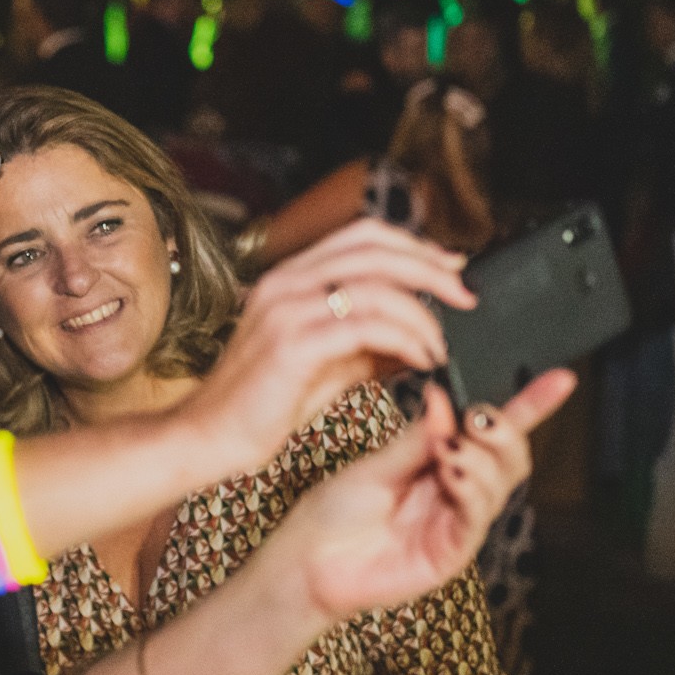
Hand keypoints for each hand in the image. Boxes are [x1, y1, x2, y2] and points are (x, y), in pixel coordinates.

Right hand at [185, 219, 476, 470]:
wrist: (208, 438)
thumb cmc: (260, 407)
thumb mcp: (328, 366)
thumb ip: (369, 344)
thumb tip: (421, 334)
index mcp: (290, 279)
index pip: (362, 236)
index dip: (414, 245)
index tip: (453, 266)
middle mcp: (284, 283)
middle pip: (375, 250)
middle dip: (431, 270)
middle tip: (466, 296)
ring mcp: (284, 310)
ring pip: (374, 286)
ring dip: (422, 314)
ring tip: (441, 345)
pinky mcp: (290, 344)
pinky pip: (365, 327)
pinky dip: (404, 339)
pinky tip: (420, 360)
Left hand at [267, 369, 575, 626]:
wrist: (310, 560)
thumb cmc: (335, 513)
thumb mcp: (376, 463)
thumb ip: (418, 437)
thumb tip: (445, 398)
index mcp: (441, 461)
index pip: (494, 431)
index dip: (532, 406)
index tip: (560, 379)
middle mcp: (457, 490)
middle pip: (511, 457)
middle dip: (503, 430)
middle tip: (476, 417)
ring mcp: (458, 522)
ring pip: (500, 483)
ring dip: (481, 458)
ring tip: (449, 450)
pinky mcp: (452, 551)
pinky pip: (478, 516)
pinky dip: (471, 488)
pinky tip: (452, 474)